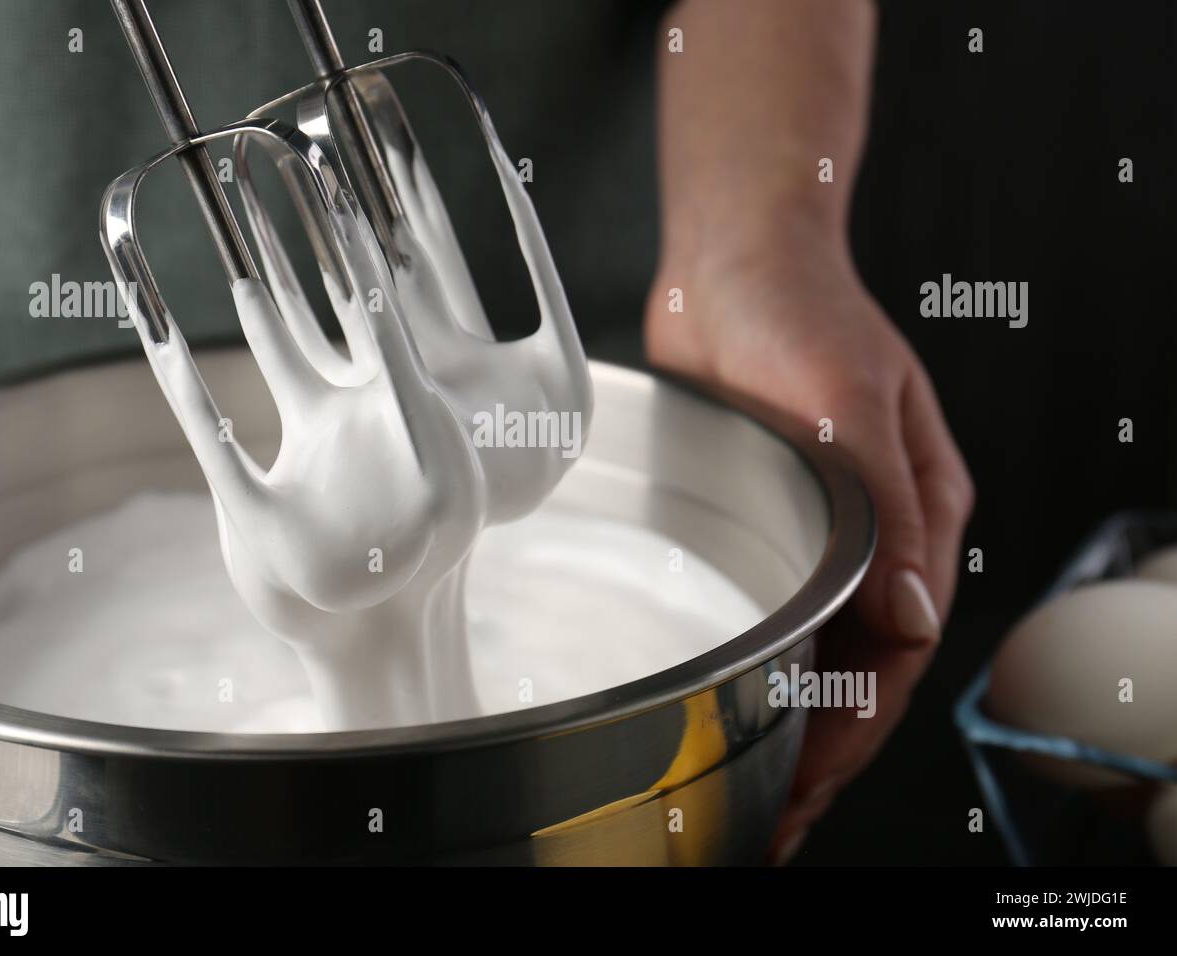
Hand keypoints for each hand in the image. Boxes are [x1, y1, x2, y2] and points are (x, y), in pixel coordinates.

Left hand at [644, 246, 974, 862]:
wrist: (732, 261)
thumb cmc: (798, 310)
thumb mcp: (848, 400)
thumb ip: (889, 509)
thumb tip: (912, 616)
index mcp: (922, 512)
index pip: (901, 648)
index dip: (860, 725)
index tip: (812, 778)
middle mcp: (878, 533)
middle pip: (864, 664)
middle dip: (825, 745)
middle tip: (774, 810)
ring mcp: (822, 529)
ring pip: (820, 648)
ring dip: (793, 718)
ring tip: (753, 782)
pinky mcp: (769, 519)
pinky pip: (773, 611)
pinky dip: (762, 667)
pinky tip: (732, 699)